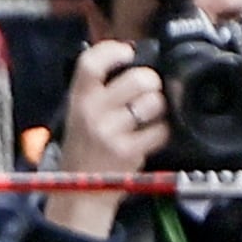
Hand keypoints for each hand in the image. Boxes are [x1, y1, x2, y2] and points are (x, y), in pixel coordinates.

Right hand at [40, 39, 168, 239]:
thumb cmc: (84, 147)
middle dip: (152, 82)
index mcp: (78, 97)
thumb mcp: (79, 112)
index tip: (128, 52)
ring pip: (154, 102)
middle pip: (139, 78)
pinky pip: (161, 130)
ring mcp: (111, 132)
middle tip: (149, 90)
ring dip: (160, 107)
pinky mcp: (128, 151)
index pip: (92, 62)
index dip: (114, 50)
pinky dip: (162, 132)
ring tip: (150, 116)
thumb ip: (100, 88)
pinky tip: (151, 136)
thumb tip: (133, 59)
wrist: (79, 190)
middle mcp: (92, 111)